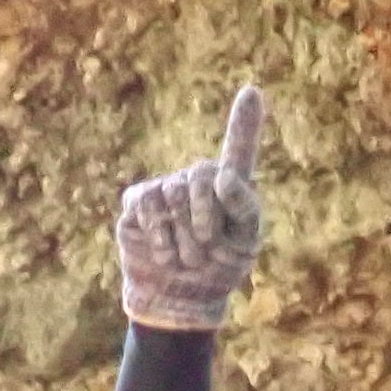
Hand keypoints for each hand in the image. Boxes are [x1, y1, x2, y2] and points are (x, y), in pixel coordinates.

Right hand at [115, 84, 267, 332]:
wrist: (181, 299)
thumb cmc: (219, 269)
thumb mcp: (244, 243)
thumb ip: (244, 208)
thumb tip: (223, 176)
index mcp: (230, 188)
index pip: (238, 150)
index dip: (244, 123)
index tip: (252, 91)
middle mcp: (196, 181)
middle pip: (202, 177)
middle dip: (206, 218)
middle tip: (207, 249)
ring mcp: (165, 189)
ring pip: (174, 194)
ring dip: (184, 235)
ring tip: (187, 258)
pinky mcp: (137, 202)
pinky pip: (147, 204)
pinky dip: (160, 233)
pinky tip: (165, 252)